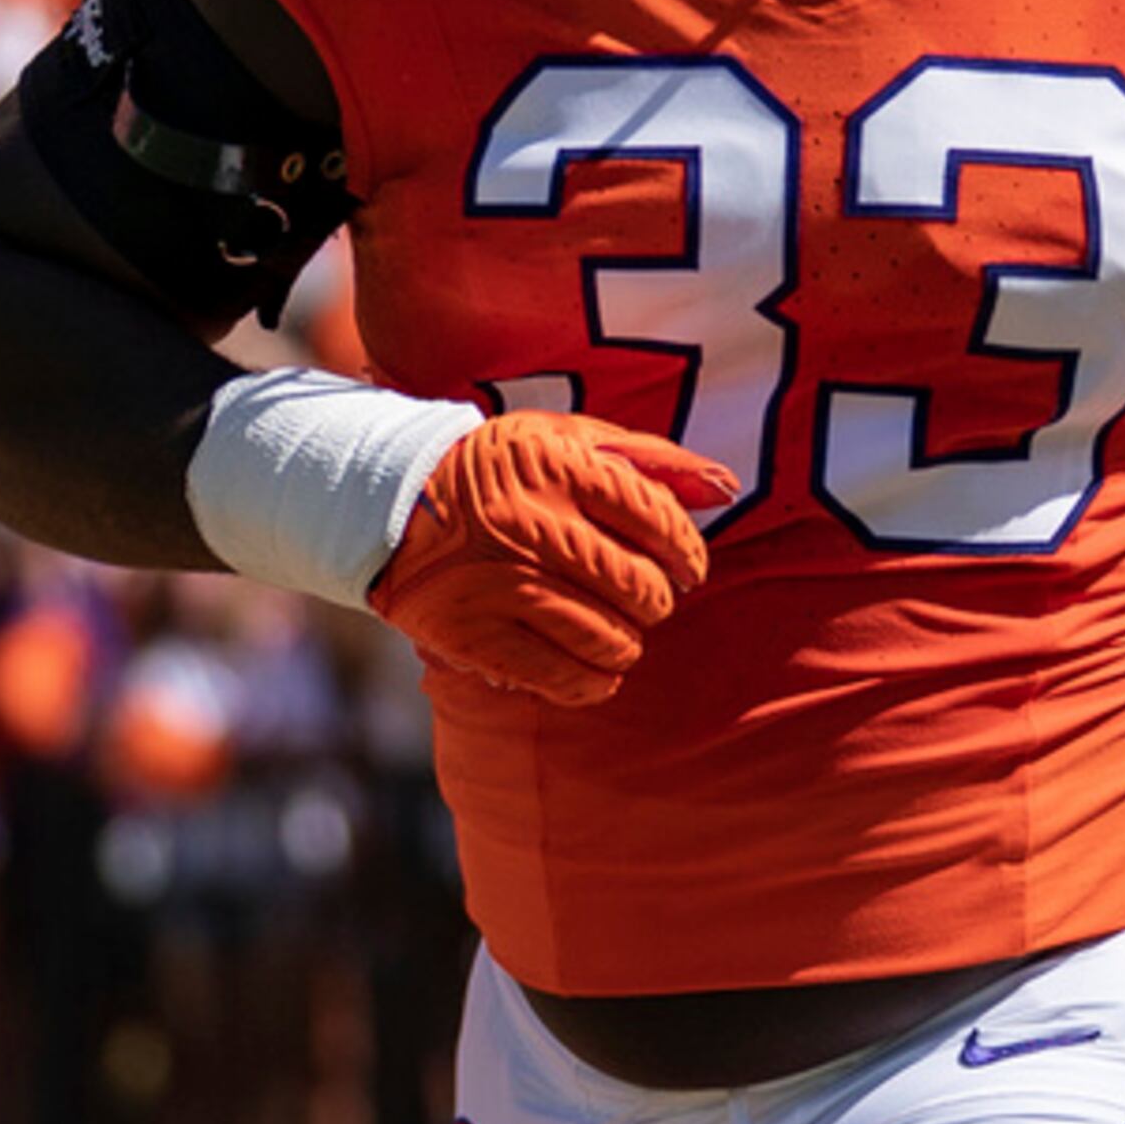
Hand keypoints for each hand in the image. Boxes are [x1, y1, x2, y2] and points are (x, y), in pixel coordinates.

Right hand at [370, 413, 735, 705]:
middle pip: (638, 587)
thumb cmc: (506, 470)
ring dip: (627, 643)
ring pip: (606, 638)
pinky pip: (558, 677)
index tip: (687, 567)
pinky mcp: (472, 634)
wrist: (396, 501)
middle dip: (656, 600)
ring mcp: (498, 583)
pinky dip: (591, 682)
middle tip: (647, 599)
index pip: (657, 520)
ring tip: (621, 633)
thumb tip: (728, 490)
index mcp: (558, 467)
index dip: (687, 552)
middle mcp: (529, 525)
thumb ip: (653, 461)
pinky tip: (596, 671)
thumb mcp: (571, 441)